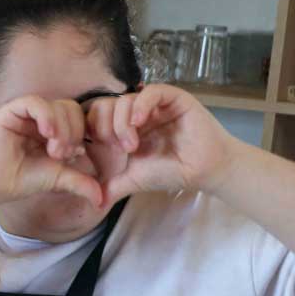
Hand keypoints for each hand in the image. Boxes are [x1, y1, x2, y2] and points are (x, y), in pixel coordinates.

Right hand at [0, 95, 102, 207]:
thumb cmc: (19, 180)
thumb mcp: (57, 178)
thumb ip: (80, 182)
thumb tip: (102, 200)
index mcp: (52, 130)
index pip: (78, 119)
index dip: (81, 134)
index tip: (73, 156)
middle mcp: (40, 118)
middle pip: (71, 109)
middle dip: (74, 132)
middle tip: (62, 154)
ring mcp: (26, 113)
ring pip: (57, 105)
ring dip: (62, 128)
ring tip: (53, 150)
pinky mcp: (11, 110)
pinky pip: (35, 102)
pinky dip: (46, 115)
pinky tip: (46, 133)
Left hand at [85, 84, 238, 201]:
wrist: (203, 170)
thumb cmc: (169, 172)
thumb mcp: (133, 180)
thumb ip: (111, 187)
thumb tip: (93, 204)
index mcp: (122, 127)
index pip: (94, 116)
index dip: (91, 130)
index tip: (101, 151)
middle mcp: (135, 113)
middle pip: (105, 105)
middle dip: (105, 127)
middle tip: (121, 149)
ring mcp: (153, 104)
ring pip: (125, 100)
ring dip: (121, 122)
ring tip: (131, 145)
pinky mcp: (172, 98)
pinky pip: (150, 91)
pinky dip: (140, 105)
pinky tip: (138, 122)